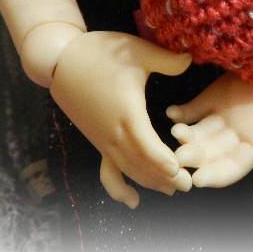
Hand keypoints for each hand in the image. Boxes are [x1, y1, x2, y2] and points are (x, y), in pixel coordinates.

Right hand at [50, 31, 193, 207]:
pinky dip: (119, 189)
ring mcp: (104, 140)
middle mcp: (114, 132)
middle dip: (166, 178)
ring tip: (173, 190)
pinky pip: (108, 173)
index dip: (164, 161)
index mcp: (126, 112)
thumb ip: (166, 60)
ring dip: (150, 182)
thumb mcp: (136, 50)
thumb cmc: (100, 53)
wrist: (61, 60)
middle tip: (189, 184)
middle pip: (142, 165)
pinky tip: (133, 201)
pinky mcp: (97, 142)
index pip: (147, 146)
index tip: (181, 170)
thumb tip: (191, 58)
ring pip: (129, 171)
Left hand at [168, 51, 252, 187]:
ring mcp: (223, 116)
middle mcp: (235, 135)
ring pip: (197, 133)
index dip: (216, 175)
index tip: (200, 180)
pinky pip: (193, 108)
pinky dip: (181, 112)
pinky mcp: (216, 95)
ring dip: (184, 135)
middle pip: (209, 153)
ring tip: (176, 132)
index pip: (232, 167)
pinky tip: (172, 112)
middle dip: (194, 157)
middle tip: (179, 157)